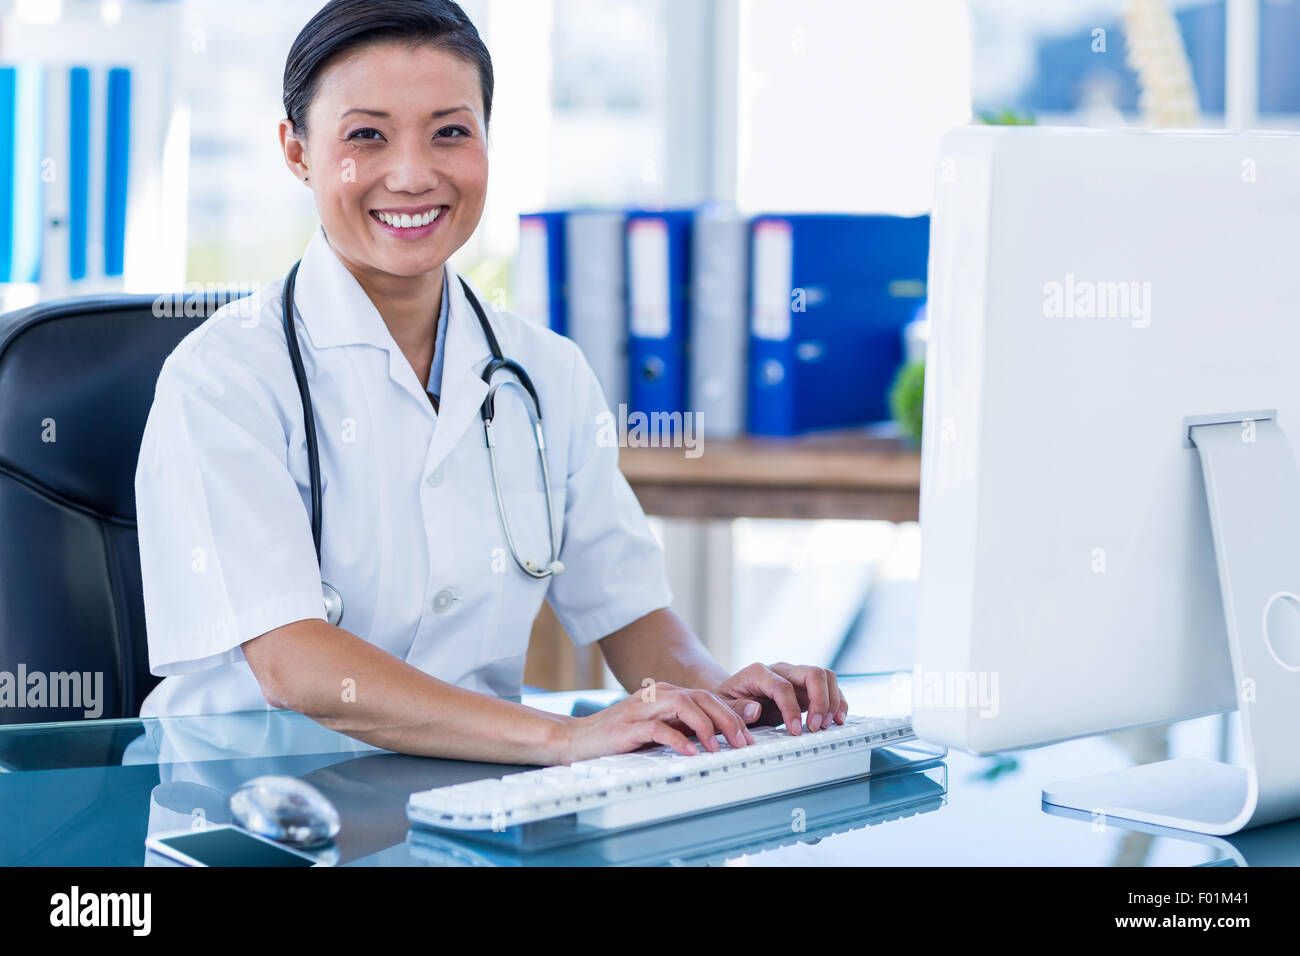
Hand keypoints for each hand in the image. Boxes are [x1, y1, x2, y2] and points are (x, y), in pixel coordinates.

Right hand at [556, 681, 755, 763]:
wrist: (577, 739)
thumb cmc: (620, 736)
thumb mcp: (659, 728)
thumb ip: (686, 726)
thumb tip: (723, 734)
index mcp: (666, 693)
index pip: (708, 697)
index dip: (732, 714)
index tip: (749, 735)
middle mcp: (656, 695)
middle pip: (702, 698)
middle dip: (728, 719)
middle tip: (743, 743)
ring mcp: (641, 709)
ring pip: (684, 706)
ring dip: (707, 727)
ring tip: (720, 748)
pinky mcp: (628, 726)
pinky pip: (658, 728)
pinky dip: (678, 739)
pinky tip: (690, 752)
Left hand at [712, 662, 848, 734]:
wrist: (731, 696)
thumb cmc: (727, 700)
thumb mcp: (721, 705)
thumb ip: (736, 708)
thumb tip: (754, 710)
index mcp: (758, 672)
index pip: (783, 686)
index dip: (792, 709)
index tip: (795, 731)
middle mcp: (780, 670)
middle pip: (812, 673)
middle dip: (820, 701)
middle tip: (817, 727)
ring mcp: (795, 677)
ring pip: (825, 677)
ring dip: (832, 701)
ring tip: (828, 725)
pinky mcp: (805, 688)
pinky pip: (829, 688)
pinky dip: (837, 702)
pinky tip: (836, 719)